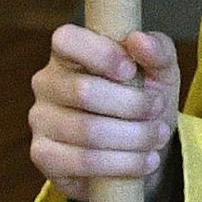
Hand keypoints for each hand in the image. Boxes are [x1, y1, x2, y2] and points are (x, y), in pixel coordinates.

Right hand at [29, 26, 179, 194]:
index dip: (102, 54)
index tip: (132, 71)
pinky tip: (145, 161)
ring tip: (157, 137)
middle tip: (158, 111)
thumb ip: (158, 50)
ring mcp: (40, 120)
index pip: (66, 39)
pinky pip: (82, 161)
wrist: (140, 149)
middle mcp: (46, 83)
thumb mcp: (161, 71)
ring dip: (135, 137)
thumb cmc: (145, 98)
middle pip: (84, 91)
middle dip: (133, 105)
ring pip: (88, 130)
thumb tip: (138, 39)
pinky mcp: (43, 155)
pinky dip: (123, 163)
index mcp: (69, 54)